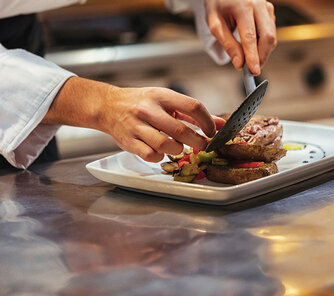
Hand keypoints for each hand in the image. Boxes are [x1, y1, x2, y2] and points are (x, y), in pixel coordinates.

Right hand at [43, 77, 224, 161]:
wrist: (108, 106)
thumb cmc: (142, 103)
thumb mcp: (166, 100)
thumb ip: (192, 113)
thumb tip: (220, 124)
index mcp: (161, 96)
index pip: (193, 107)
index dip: (207, 122)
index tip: (211, 131)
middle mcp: (148, 110)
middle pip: (181, 130)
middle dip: (198, 141)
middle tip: (202, 145)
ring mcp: (137, 126)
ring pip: (166, 145)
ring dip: (178, 149)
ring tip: (179, 146)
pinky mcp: (128, 142)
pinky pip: (151, 155)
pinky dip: (160, 156)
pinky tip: (160, 150)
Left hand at [205, 0, 276, 74]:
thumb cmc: (217, 4)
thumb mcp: (215, 25)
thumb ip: (228, 44)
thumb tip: (239, 63)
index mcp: (242, 6)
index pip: (250, 37)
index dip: (253, 56)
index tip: (254, 71)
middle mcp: (258, 4)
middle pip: (268, 36)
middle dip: (262, 56)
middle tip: (253, 69)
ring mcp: (266, 6)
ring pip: (272, 35)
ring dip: (263, 51)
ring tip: (250, 58)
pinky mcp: (269, 9)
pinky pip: (271, 30)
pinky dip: (264, 42)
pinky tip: (254, 45)